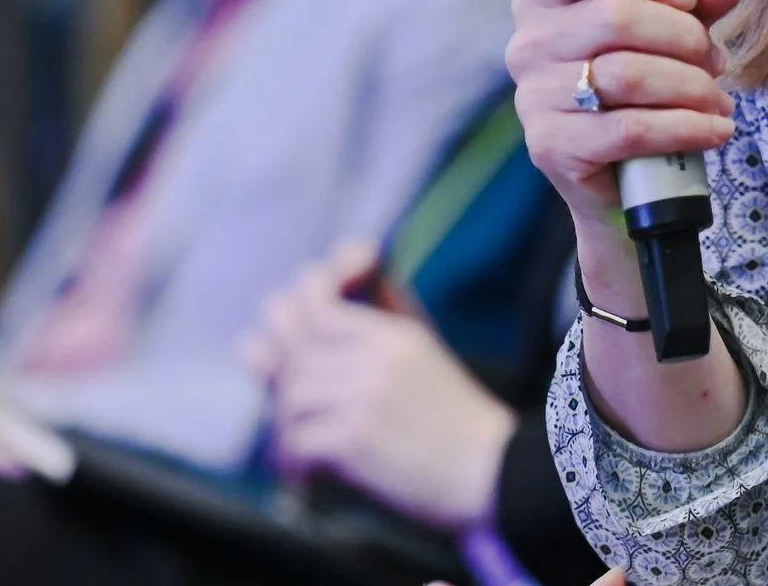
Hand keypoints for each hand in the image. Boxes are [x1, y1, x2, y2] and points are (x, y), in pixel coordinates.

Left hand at [245, 243, 515, 530]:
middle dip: (274, 366)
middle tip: (282, 395)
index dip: (293, 303)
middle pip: (293, 340)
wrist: (493, 474)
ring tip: (297, 448)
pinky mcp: (356, 438)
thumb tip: (325, 307)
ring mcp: (366, 394)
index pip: (316, 292)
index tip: (294, 333)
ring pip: (290, 392)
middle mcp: (377, 355)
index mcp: (394, 333)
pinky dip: (292, 461)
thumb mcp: (424, 355)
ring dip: (285, 426)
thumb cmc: (456, 421)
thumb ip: (381, 322)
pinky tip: (307, 476)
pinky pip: (296, 439)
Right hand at [508, 0, 746, 251]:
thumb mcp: (672, 30)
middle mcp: (529, 42)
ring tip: (717, 98)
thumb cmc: (643, 86)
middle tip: (714, 59)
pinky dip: (686, 127)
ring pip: (626, 75)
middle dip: (683, 36)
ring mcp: (533, 96)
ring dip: (691, 85)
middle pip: (614, 16)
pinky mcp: (551, 147)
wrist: (623, 178)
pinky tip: (715, 129)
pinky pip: (629, 129)